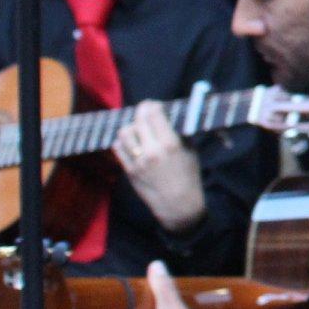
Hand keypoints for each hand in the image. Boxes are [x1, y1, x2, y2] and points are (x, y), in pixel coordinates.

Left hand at [115, 102, 205, 234]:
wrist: (177, 203)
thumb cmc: (189, 175)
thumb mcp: (190, 150)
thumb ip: (179, 132)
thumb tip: (168, 116)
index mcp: (170, 144)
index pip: (154, 114)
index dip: (153, 105)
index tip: (156, 105)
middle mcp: (151, 151)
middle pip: (138, 120)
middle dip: (142, 110)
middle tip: (146, 109)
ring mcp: (137, 161)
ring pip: (124, 133)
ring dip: (131, 126)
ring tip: (138, 127)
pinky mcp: (128, 170)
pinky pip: (118, 148)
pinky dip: (122, 141)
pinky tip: (131, 141)